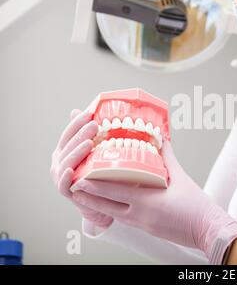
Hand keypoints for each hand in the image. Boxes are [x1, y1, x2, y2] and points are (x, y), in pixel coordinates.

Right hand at [50, 109, 112, 227]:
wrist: (100, 201)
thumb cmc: (99, 173)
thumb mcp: (98, 152)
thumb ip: (95, 136)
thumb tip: (100, 114)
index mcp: (65, 149)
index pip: (69, 132)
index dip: (77, 122)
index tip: (89, 112)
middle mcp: (59, 161)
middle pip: (69, 145)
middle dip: (81, 134)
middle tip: (94, 125)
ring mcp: (60, 176)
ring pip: (66, 162)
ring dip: (77, 152)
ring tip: (89, 143)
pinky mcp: (65, 191)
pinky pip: (63, 184)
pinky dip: (65, 176)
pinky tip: (70, 170)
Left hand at [72, 141, 236, 263]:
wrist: (207, 229)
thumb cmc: (196, 205)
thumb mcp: (181, 177)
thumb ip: (167, 157)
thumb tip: (160, 139)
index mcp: (147, 201)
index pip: (113, 193)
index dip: (94, 185)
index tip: (80, 176)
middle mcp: (139, 215)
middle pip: (106, 207)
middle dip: (88, 196)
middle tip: (73, 185)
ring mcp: (141, 224)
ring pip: (112, 214)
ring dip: (96, 205)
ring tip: (83, 195)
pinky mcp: (145, 229)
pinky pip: (123, 218)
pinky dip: (112, 210)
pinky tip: (107, 204)